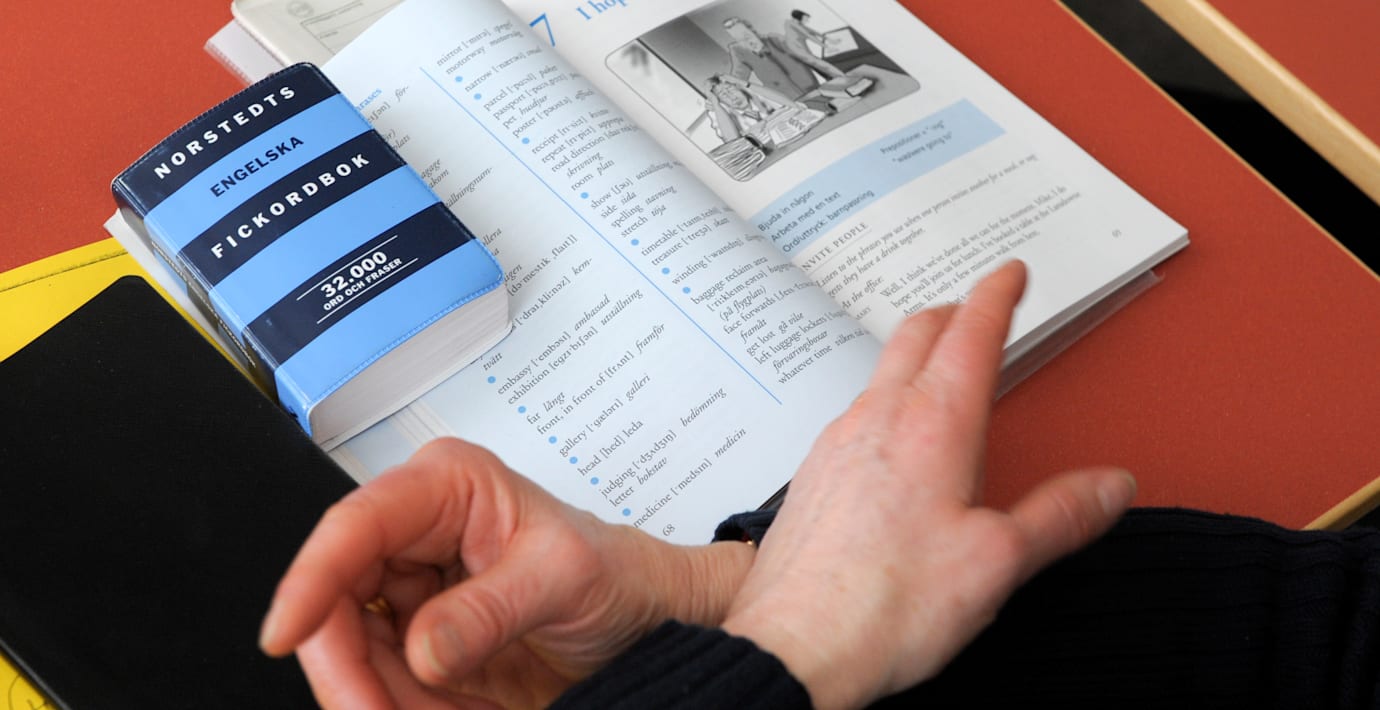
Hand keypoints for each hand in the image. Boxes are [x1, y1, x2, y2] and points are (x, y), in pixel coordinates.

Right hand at [259, 439, 753, 708]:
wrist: (646, 619)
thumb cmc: (616, 572)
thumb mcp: (566, 578)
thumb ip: (493, 610)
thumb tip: (423, 648)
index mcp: (446, 487)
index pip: (356, 526)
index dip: (312, 579)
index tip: (286, 633)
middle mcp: (415, 532)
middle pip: (336, 598)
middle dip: (345, 664)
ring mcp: (410, 591)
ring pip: (349, 649)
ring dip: (372, 695)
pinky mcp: (415, 641)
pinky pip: (378, 682)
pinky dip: (393, 707)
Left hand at [722, 261, 1136, 708]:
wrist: (794, 646)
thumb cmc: (885, 608)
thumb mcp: (998, 563)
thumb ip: (1059, 516)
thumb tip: (1109, 485)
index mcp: (932, 425)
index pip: (970, 333)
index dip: (996, 295)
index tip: (1011, 273)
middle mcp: (877, 421)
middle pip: (916, 336)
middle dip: (953, 312)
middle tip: (978, 308)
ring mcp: (836, 445)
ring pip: (880, 373)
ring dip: (916, 356)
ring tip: (941, 370)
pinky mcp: (813, 477)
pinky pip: (856, 415)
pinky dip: (887, 401)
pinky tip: (894, 440)